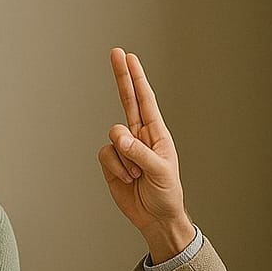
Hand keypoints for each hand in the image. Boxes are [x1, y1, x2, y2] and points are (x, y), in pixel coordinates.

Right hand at [98, 48, 193, 261]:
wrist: (155, 217)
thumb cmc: (166, 194)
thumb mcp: (160, 171)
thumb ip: (139, 153)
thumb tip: (118, 138)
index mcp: (157, 133)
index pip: (145, 100)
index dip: (137, 78)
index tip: (129, 58)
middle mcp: (139, 136)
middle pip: (127, 101)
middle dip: (121, 77)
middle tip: (115, 53)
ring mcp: (124, 149)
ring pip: (112, 136)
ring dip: (124, 158)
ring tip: (137, 175)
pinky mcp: (111, 164)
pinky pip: (105, 155)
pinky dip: (115, 168)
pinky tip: (126, 178)